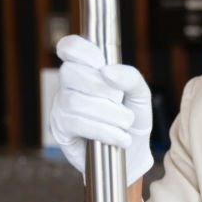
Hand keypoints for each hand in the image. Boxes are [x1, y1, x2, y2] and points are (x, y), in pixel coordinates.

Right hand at [50, 35, 153, 184]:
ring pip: (75, 101)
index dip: (81, 50)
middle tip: (120, 101)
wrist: (132, 154)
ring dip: (109, 113)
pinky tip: (120, 138)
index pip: (70, 47)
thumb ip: (130, 77)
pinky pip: (76, 123)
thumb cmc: (133, 119)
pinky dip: (104, 130)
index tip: (100, 62)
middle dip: (102, 88)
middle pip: (70, 72)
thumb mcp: (140, 95)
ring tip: (126, 123)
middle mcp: (69, 86)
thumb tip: (108, 71)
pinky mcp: (60, 130)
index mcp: (87, 70)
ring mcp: (61, 107)